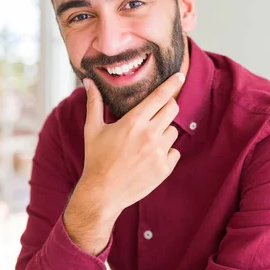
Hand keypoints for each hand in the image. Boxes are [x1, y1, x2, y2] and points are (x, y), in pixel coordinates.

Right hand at [63, 72, 183, 253]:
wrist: (102, 193)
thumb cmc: (96, 159)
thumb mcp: (92, 129)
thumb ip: (94, 103)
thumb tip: (88, 82)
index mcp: (134, 122)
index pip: (160, 96)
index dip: (173, 83)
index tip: (180, 76)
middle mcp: (150, 135)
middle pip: (173, 109)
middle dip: (167, 107)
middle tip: (157, 114)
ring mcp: (159, 152)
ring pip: (174, 131)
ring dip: (164, 132)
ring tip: (146, 142)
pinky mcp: (165, 168)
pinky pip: (175, 152)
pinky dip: (166, 152)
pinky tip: (150, 157)